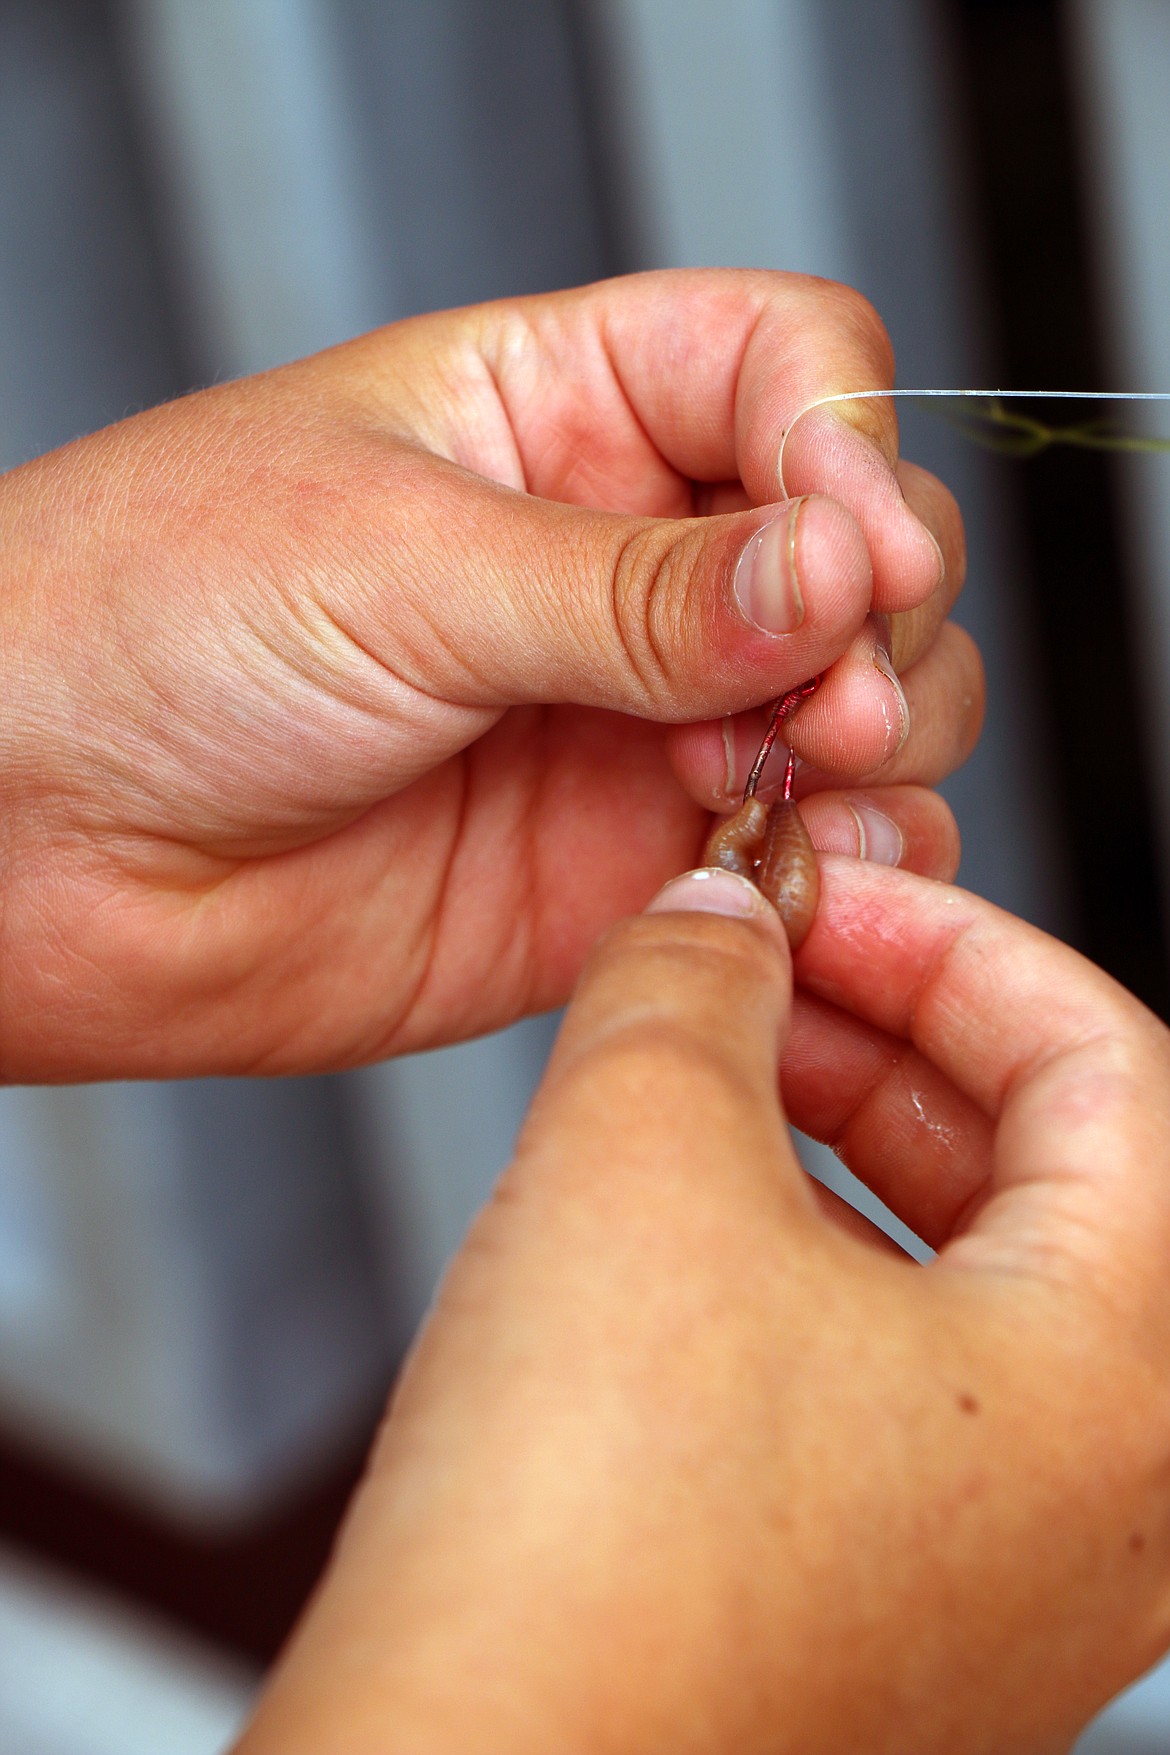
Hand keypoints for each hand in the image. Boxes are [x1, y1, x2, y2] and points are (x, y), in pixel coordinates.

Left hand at [0, 270, 977, 1080]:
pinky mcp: (619, 857)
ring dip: (884, 733)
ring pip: (854, 697)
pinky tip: (803, 860)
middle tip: (833, 691)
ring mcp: (627, 714)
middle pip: (850, 540)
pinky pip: (797, 846)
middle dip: (881, 613)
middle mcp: (612, 559)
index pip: (782, 366)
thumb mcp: (399, 563)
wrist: (27, 848)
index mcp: (551, 412)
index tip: (849, 548)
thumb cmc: (141, 629)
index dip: (846, 444)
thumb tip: (836, 573)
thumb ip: (634, 592)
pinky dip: (844, 855)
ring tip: (815, 769)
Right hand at [237, 863, 1169, 1754]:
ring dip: (837, 1137)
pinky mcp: (891, 1609)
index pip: (1111, 1061)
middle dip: (885, 1032)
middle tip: (760, 970)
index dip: (952, 939)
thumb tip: (713, 921)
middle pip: (1049, 1164)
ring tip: (707, 1076)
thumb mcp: (639, 1159)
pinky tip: (683, 1223)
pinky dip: (805, 1256)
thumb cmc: (592, 1569)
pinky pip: (894, 1374)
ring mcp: (1004, 1570)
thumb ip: (694, 982)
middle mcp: (1108, 1497)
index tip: (830, 897)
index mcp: (1133, 1377)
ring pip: (964, 1269)